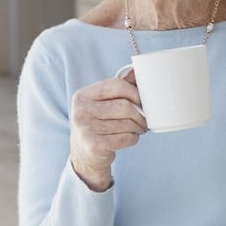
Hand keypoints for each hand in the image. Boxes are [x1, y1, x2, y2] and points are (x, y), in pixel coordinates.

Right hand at [69, 71, 146, 190]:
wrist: (84, 154)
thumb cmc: (97, 124)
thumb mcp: (102, 103)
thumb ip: (118, 87)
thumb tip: (135, 71)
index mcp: (83, 95)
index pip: (115, 85)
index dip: (134, 92)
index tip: (142, 101)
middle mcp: (81, 110)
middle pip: (124, 106)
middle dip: (140, 114)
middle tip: (145, 119)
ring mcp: (85, 128)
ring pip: (126, 123)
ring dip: (138, 127)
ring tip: (138, 128)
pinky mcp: (93, 145)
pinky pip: (124, 138)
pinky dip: (133, 138)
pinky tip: (131, 138)